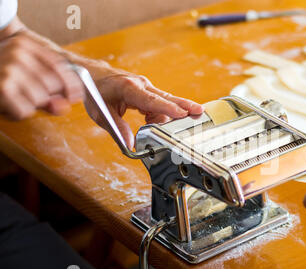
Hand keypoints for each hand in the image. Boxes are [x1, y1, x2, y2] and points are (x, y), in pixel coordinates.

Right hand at [0, 33, 83, 119]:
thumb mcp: (21, 74)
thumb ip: (46, 90)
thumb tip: (63, 106)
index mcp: (25, 45)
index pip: (59, 65)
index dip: (72, 84)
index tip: (77, 96)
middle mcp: (18, 53)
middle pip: (53, 85)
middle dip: (45, 97)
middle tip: (26, 94)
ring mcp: (9, 70)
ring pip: (41, 100)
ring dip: (30, 106)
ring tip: (14, 98)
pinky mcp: (3, 88)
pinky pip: (26, 111)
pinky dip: (18, 114)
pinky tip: (8, 105)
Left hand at [83, 70, 203, 148]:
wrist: (94, 76)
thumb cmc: (96, 92)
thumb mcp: (101, 113)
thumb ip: (117, 128)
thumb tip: (131, 144)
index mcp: (129, 88)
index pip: (152, 100)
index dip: (168, 108)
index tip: (182, 113)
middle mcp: (141, 85)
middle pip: (166, 97)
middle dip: (184, 105)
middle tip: (200, 112)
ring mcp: (146, 87)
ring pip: (166, 101)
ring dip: (169, 114)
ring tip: (159, 122)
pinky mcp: (148, 91)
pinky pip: (160, 103)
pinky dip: (162, 114)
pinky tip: (151, 121)